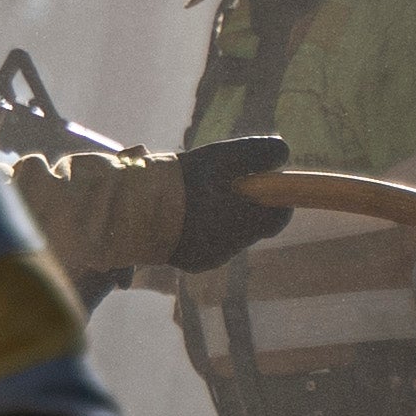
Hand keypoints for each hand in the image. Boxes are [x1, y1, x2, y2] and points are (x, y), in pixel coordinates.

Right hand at [161, 136, 294, 271]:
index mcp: (243, 221)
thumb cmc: (178, 181)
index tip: (266, 183)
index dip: (277, 199)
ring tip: (198, 197)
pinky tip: (185, 214)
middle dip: (246, 206)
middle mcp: (231, 246)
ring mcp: (212, 258)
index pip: (278, 217)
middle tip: (225, 184)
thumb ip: (255, 153)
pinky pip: (211, 246)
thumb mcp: (219, 157)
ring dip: (225, 218)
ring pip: (231, 236)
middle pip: (253, 225)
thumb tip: (283, 152)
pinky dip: (206, 230)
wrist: (133, 212)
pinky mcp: (193, 264)